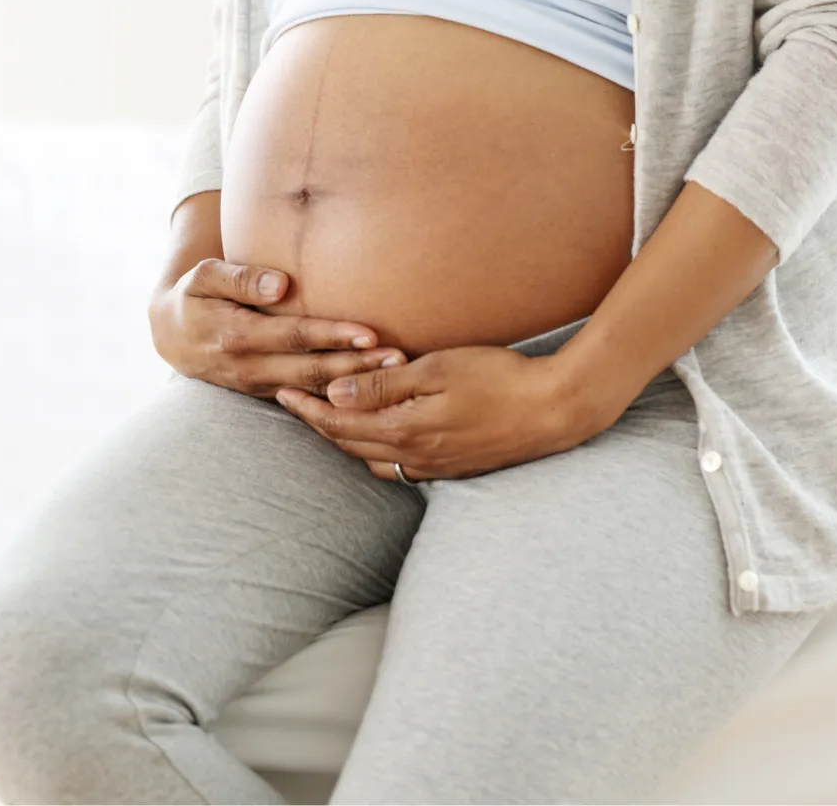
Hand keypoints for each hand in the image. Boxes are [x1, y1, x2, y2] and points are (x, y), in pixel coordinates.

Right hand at [148, 259, 407, 398]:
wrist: (170, 335)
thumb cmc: (194, 296)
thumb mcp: (204, 277)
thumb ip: (240, 277)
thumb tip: (280, 284)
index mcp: (237, 336)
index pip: (294, 336)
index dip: (332, 336)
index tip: (369, 332)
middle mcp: (249, 368)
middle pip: (312, 370)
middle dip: (356, 366)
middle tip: (398, 358)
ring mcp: (258, 385)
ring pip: (312, 389)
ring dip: (353, 384)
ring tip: (395, 375)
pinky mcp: (265, 393)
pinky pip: (305, 400)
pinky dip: (336, 398)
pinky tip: (369, 394)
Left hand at [273, 342, 591, 481]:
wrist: (554, 410)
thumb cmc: (498, 378)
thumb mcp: (436, 369)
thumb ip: (383, 383)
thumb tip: (334, 392)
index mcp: (404, 432)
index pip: (339, 424)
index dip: (307, 409)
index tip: (281, 391)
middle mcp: (415, 458)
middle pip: (350, 445)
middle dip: (318, 424)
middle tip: (293, 402)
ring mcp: (436, 467)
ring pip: (374, 460)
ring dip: (346, 441)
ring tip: (329, 420)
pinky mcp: (455, 468)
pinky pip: (401, 466)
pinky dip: (377, 451)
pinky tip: (380, 436)